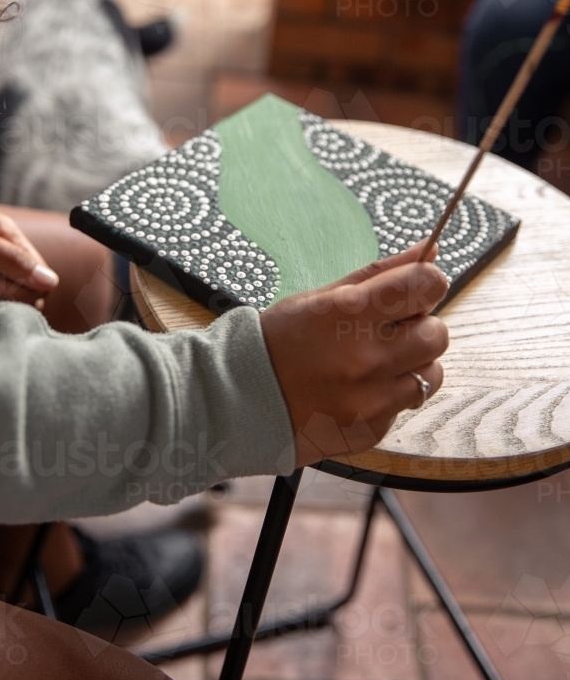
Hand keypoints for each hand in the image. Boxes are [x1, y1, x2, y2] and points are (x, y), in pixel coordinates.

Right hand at [260, 242, 449, 466]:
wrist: (240, 400)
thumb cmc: (279, 341)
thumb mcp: (323, 296)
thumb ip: (381, 273)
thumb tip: (430, 250)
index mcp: (350, 313)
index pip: (427, 285)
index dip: (426, 283)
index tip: (415, 289)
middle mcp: (366, 358)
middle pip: (438, 333)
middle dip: (420, 327)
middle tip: (389, 329)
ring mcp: (371, 399)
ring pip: (431, 373)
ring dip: (412, 363)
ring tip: (375, 362)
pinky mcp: (373, 429)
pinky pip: (406, 404)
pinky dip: (390, 393)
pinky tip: (358, 388)